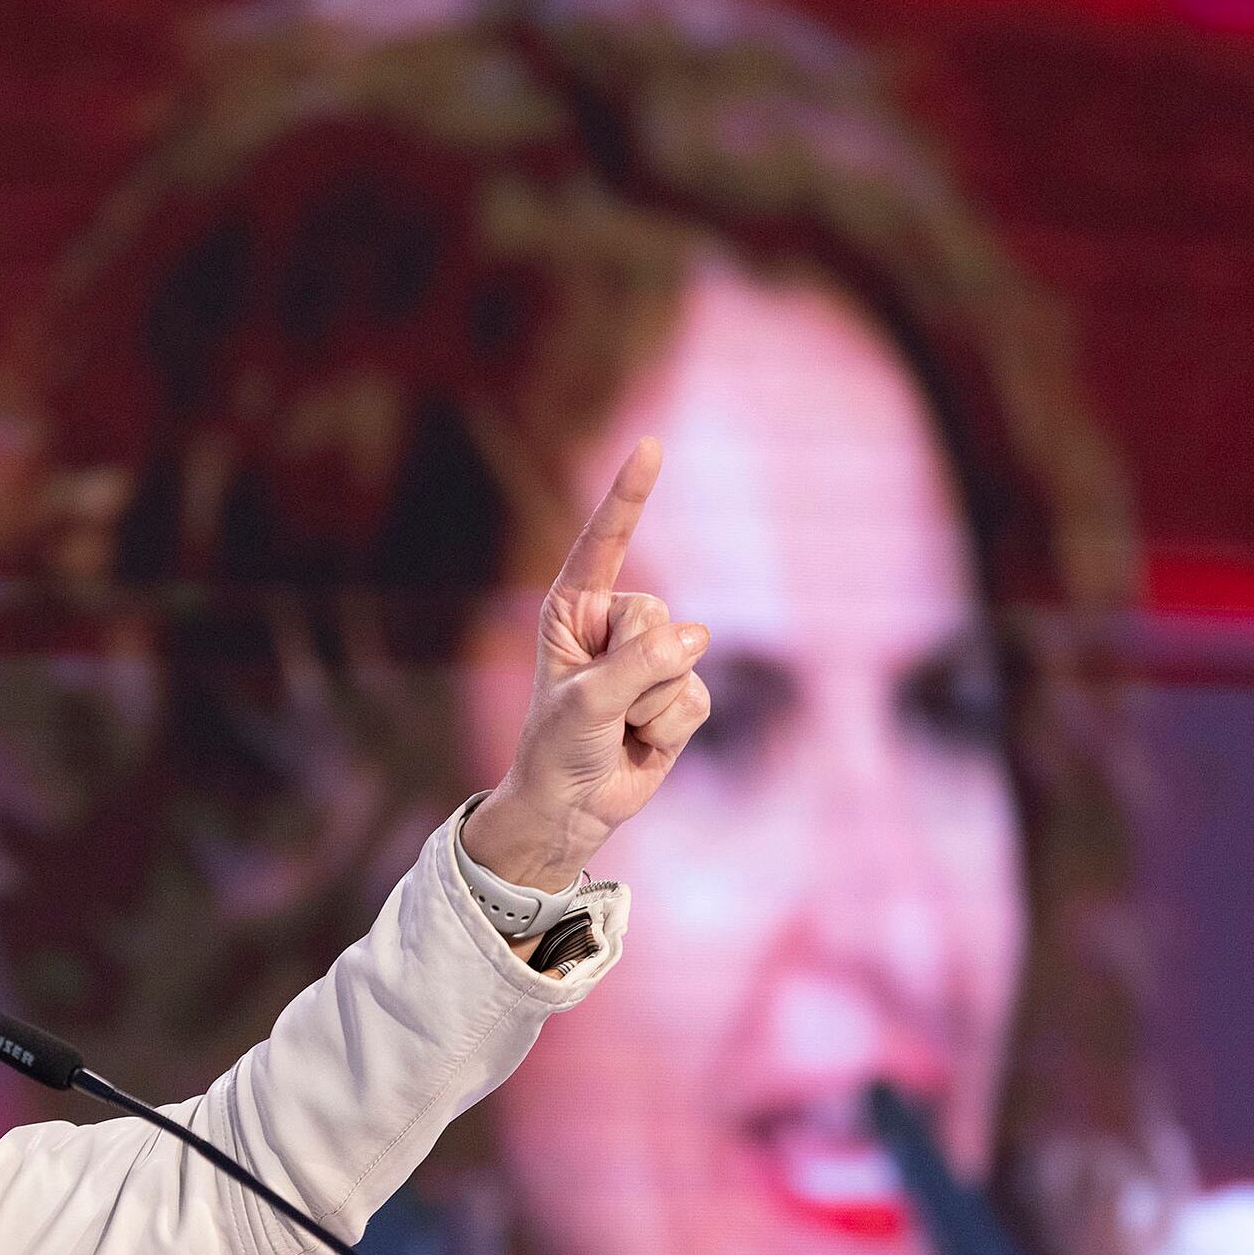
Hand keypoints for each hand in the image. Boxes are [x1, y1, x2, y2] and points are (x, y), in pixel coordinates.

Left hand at [464, 439, 709, 892]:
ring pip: (683, 659)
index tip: (650, 446)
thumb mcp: (585, 703)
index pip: (604, 542)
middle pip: (657, 615)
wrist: (569, 808)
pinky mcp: (677, 693)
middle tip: (603, 706)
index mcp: (572, 609)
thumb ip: (638, 666)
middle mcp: (613, 625)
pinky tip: (642, 742)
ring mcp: (650, 658)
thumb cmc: (556, 748)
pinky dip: (670, 729)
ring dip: (651, 705)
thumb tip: (696, 637)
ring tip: (618, 727)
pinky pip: (696, 698)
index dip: (629, 495)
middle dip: (635, 668)